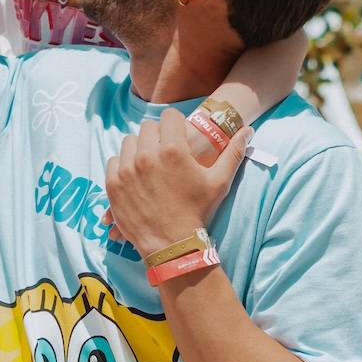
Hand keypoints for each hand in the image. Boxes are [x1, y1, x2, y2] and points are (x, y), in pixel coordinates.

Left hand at [105, 111, 250, 253]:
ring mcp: (127, 169)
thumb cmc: (197, 211)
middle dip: (158, 136)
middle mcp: (147, 155)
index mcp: (173, 149)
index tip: (178, 136)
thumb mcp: (219, 182)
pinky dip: (123, 165)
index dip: (176, 124)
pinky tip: (136, 176)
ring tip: (150, 165)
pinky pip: (115, 160)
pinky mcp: (113, 184)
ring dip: (139, 149)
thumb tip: (248, 131)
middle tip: (165, 153)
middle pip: (148, 127)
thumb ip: (233, 153)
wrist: (172, 245)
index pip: (169, 116)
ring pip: (130, 142)